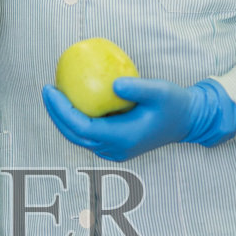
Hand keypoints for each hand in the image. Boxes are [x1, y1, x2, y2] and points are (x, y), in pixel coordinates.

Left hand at [42, 77, 235, 160]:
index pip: (81, 127)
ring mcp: (114, 151)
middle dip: (56, 115)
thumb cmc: (174, 104)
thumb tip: (112, 84)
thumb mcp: (160, 91)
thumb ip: (137, 88)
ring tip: (55, 95)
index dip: (61, 110)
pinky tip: (73, 100)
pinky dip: (77, 119)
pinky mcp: (115, 146)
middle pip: (74, 135)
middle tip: (47, 90)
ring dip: (64, 118)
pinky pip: (89, 134)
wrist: (187, 122)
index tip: (51, 89)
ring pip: (79, 137)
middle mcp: (115, 149)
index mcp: (122, 138)